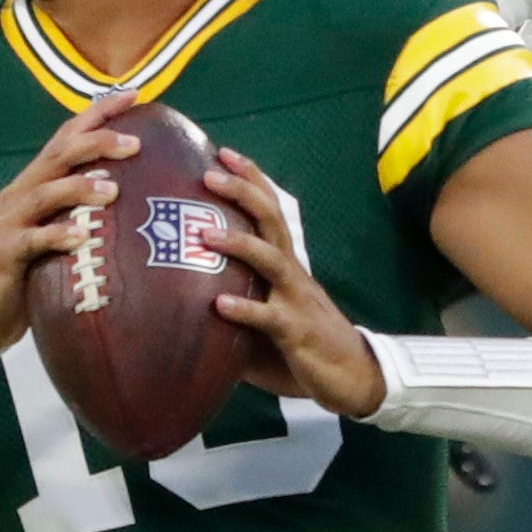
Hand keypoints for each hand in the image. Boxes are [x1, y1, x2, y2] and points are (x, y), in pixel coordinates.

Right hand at [0, 91, 141, 350]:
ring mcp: (11, 221)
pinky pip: (31, 241)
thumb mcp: (63, 230)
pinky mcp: (5, 254)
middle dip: (96, 143)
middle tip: (134, 143)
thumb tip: (150, 195)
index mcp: (39, 181)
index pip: (69, 136)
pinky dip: (56, 236)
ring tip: (113, 189)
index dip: (100, 113)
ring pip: (45, 194)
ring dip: (79, 188)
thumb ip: (92, 210)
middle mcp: (23, 192)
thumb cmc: (35, 266)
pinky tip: (80, 237)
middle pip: (59, 155)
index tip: (135, 94)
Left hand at [201, 148, 383, 416]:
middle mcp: (292, 274)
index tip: (223, 153)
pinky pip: (269, 317)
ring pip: (270, 261)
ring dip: (239, 244)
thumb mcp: (266, 316)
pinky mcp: (296, 332)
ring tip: (206, 234)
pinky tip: (219, 305)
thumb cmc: (303, 346)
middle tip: (210, 174)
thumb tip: (178, 300)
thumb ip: (231, 301)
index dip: (251, 180)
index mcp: (285, 265)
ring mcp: (296, 300)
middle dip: (243, 193)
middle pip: (271, 221)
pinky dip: (245, 309)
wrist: (353, 378)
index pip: (270, 211)